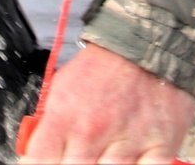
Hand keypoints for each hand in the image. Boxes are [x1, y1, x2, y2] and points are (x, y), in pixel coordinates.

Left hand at [19, 44, 194, 163]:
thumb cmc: (104, 66)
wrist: (146, 41)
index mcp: (65, 114)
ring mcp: (127, 142)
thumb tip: (35, 154)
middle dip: (72, 164)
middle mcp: (93, 131)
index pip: (40, 161)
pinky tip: (129, 159)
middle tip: (79, 153)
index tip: (47, 162)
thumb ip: (49, 125)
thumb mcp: (62, 86)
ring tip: (102, 153)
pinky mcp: (159, 147)